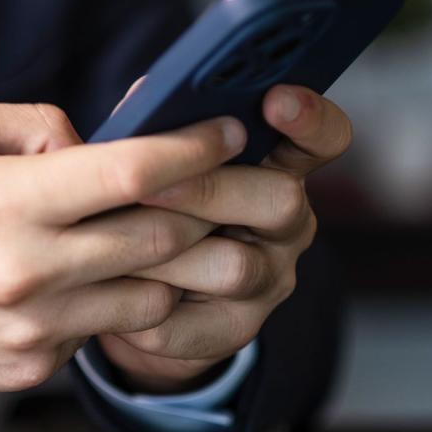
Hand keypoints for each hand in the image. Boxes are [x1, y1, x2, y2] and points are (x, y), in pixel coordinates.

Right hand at [0, 102, 246, 395]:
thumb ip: (32, 127)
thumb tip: (97, 145)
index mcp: (5, 201)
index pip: (131, 172)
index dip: (194, 149)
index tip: (228, 135)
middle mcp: (26, 271)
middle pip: (160, 238)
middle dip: (207, 209)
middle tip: (221, 189)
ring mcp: (30, 330)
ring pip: (148, 297)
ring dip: (169, 266)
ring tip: (161, 238)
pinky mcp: (27, 369)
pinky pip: (99, 333)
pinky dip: (111, 304)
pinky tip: (88, 282)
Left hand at [97, 84, 352, 391]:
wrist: (134, 297)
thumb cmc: (146, 208)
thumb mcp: (151, 161)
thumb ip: (154, 128)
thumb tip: (141, 100)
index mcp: (275, 167)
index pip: (322, 140)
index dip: (310, 119)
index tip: (277, 99)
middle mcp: (285, 225)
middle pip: (282, 200)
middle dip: (209, 188)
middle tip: (152, 187)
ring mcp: (267, 282)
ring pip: (236, 268)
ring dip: (168, 253)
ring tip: (111, 243)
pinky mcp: (232, 331)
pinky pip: (188, 323)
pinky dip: (140, 306)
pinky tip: (109, 290)